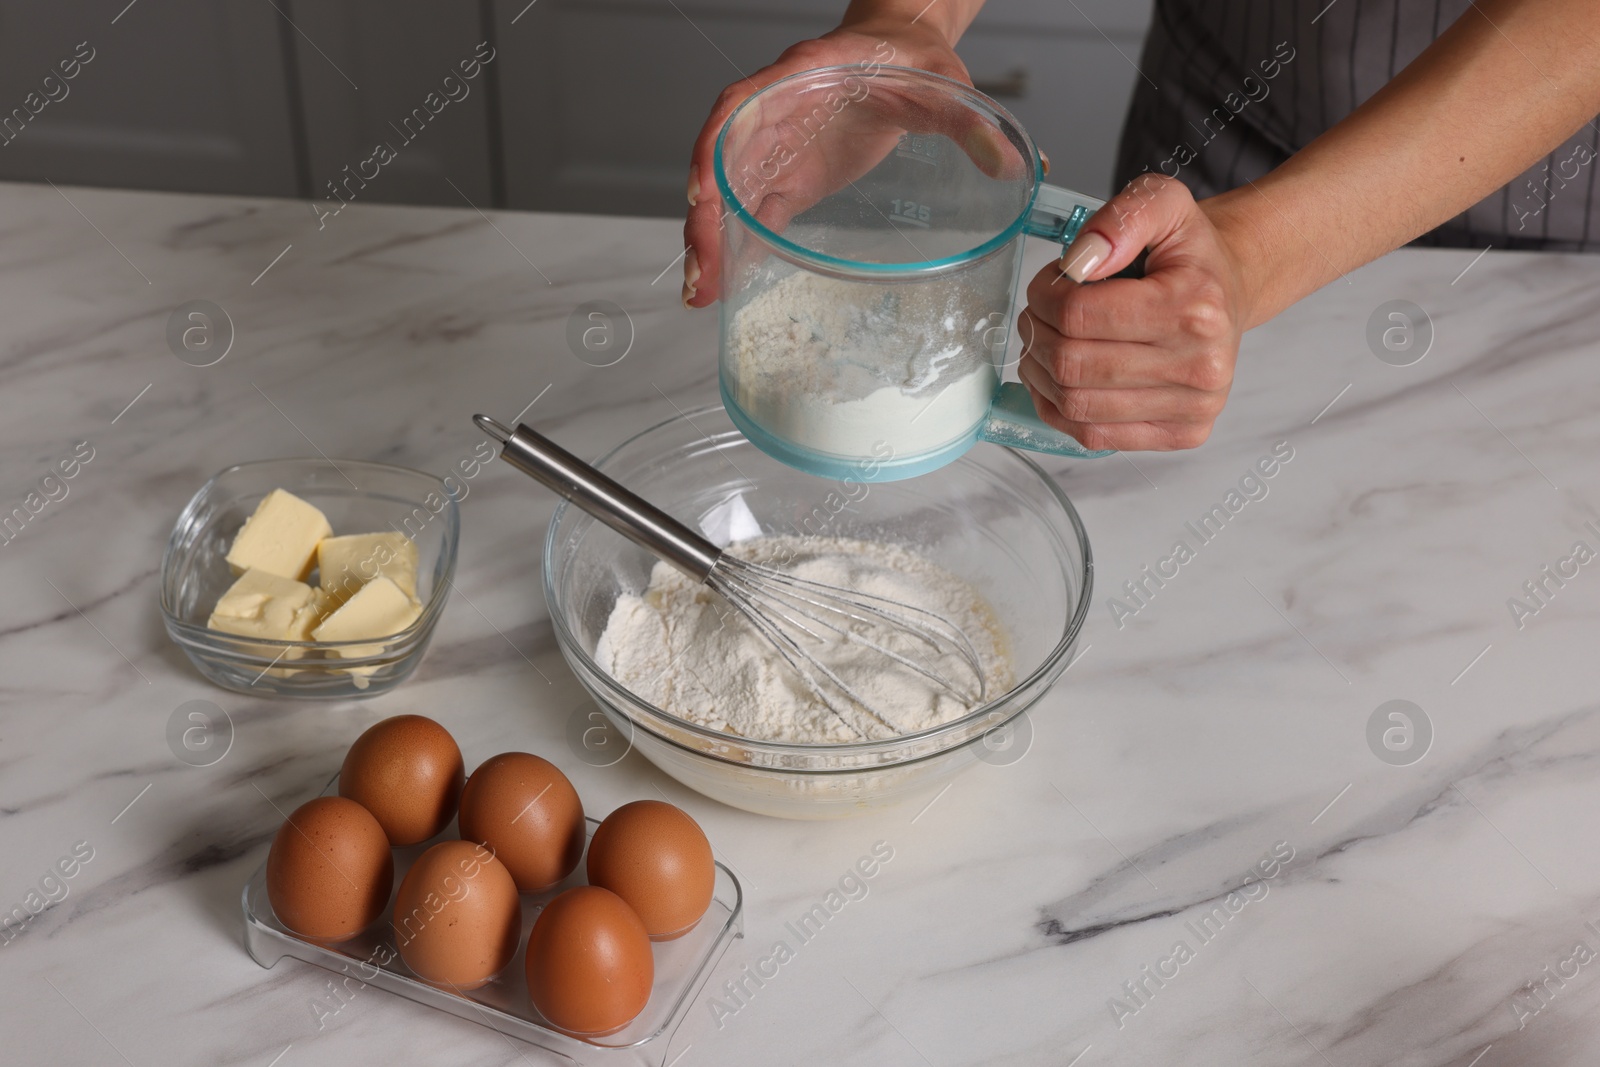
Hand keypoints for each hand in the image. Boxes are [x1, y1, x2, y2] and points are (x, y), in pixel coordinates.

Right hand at [682, 19, 969, 307]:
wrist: (905, 52)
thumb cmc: (914, 60)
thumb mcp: (945, 86)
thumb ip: (971, 123)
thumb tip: (1012, 163)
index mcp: (801, 76)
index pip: (741, 106)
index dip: (716, 145)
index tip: (702, 188)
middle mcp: (777, 112)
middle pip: (723, 160)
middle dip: (705, 216)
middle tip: (701, 270)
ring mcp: (780, 148)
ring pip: (731, 191)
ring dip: (712, 239)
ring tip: (703, 292)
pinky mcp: (793, 177)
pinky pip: (756, 210)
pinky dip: (740, 245)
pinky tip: (730, 282)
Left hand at [1017, 175, 1250, 450]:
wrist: (1228, 293)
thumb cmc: (1191, 254)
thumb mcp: (1164, 204)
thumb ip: (1122, 219)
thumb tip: (1080, 262)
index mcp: (1195, 307)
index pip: (1079, 314)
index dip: (1044, 295)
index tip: (1049, 282)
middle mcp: (1201, 366)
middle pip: (1072, 363)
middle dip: (1037, 333)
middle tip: (1038, 313)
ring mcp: (1193, 408)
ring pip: (1075, 404)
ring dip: (1040, 372)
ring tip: (1045, 342)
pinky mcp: (1181, 434)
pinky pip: (1092, 435)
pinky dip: (1058, 408)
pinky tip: (1058, 379)